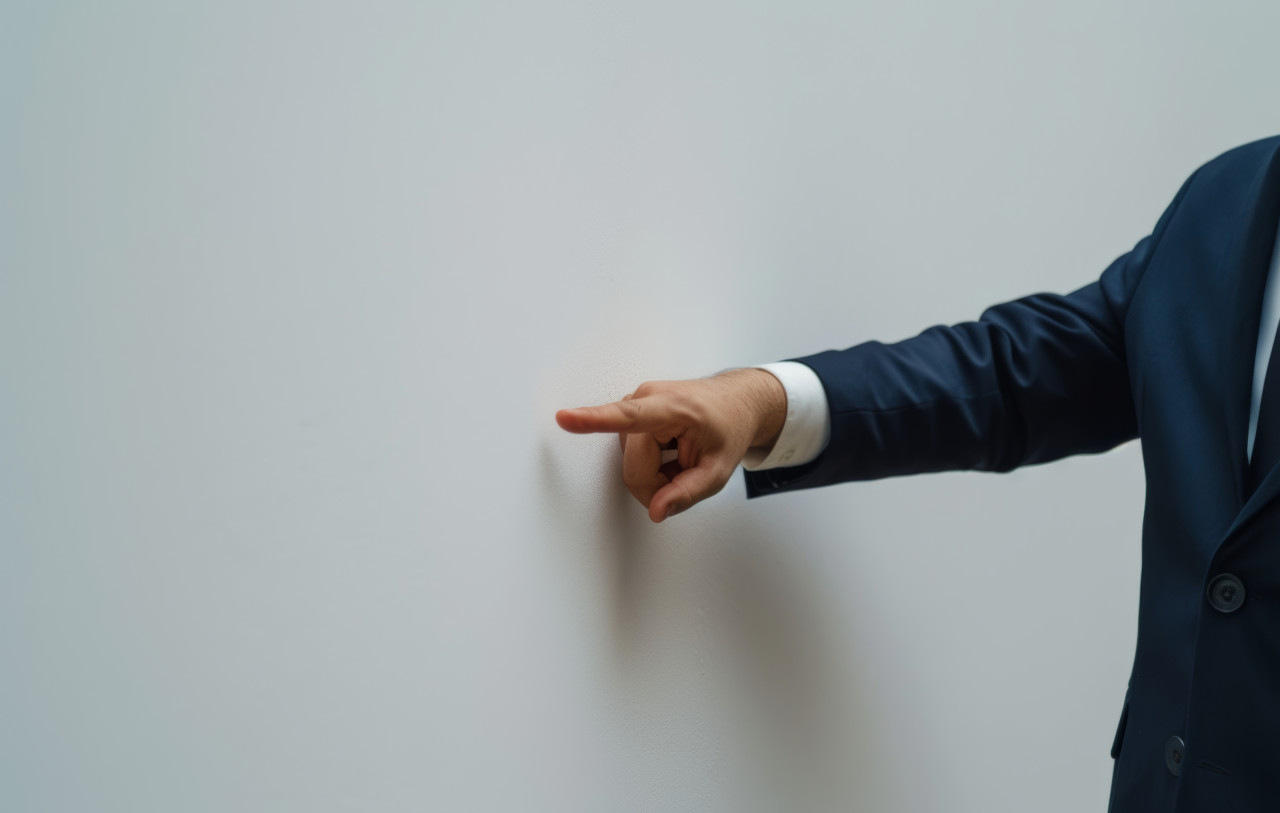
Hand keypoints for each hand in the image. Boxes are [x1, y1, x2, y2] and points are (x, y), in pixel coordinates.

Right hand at [555, 369, 785, 521]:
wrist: (735, 402)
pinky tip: (670, 452)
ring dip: (655, 473)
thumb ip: (687, 493)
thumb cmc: (728, 428)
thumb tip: (656, 511)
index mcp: (673, 408)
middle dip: (657, 484)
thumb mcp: (719, 469)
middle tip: (684, 475)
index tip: (564, 418)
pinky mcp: (631, 410)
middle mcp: (647, 398)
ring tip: (679, 458)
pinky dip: (650, 463)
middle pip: (634, 468)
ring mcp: (636, 402)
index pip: (628, 418)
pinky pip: (630, 453)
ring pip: (630, 463)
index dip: (592, 421)